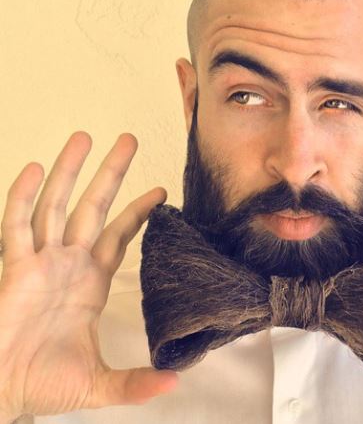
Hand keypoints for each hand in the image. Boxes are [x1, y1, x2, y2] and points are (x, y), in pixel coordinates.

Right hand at [0, 131, 177, 421]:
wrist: (3, 394)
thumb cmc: (47, 385)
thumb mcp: (100, 384)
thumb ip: (136, 383)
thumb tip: (175, 383)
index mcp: (91, 281)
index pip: (119, 234)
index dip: (139, 211)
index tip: (161, 190)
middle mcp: (68, 263)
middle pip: (92, 206)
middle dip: (110, 173)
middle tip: (129, 139)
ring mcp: (39, 262)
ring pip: (55, 205)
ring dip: (69, 171)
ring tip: (85, 136)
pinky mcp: (12, 269)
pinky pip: (15, 226)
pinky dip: (21, 197)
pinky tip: (31, 168)